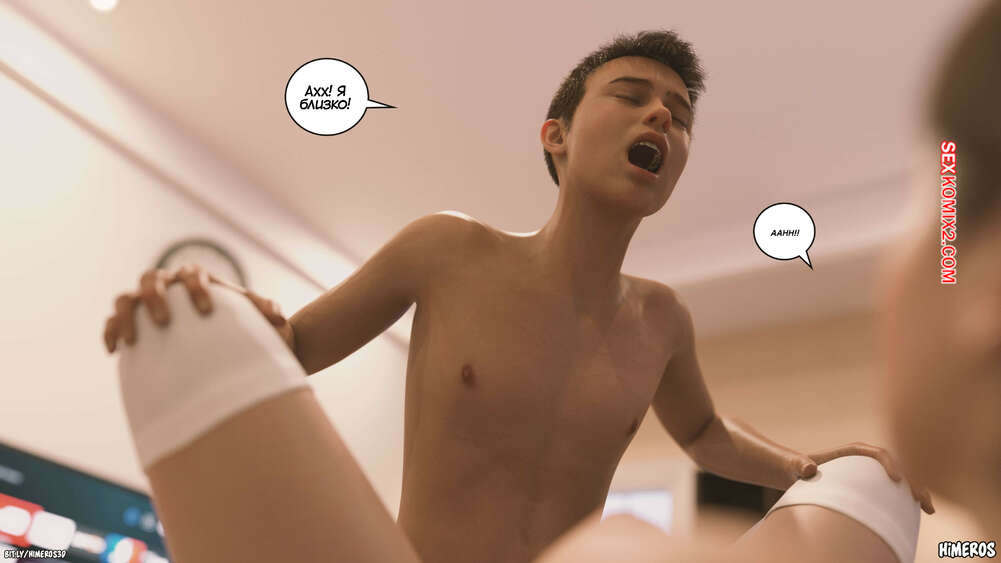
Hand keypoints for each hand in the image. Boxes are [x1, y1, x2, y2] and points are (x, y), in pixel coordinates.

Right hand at [103, 264, 294, 353]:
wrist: (220, 340)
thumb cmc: (238, 325)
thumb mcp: (254, 318)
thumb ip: (265, 311)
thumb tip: (279, 317)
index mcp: (195, 277)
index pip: (192, 274)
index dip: (196, 288)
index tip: (206, 311)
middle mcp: (167, 285)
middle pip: (151, 279)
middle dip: (155, 297)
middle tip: (164, 321)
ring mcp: (145, 302)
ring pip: (125, 299)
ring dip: (125, 316)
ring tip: (132, 340)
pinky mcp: (131, 322)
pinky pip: (111, 322)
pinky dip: (110, 332)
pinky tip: (114, 352)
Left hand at [788, 442, 934, 514]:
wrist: (799, 474)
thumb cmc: (797, 467)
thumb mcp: (795, 465)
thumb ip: (799, 464)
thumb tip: (809, 469)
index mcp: (853, 451)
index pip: (877, 453)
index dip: (890, 464)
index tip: (896, 479)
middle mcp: (868, 459)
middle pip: (898, 464)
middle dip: (913, 478)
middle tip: (922, 499)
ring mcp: (874, 472)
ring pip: (903, 478)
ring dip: (919, 490)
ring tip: (929, 508)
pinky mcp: (876, 484)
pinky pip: (899, 490)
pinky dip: (912, 498)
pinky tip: (924, 511)